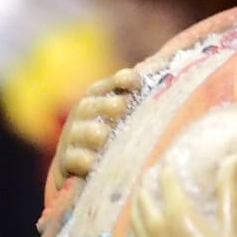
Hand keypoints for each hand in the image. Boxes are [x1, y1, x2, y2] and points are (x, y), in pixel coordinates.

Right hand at [51, 66, 141, 188]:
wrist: (81, 166)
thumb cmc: (114, 136)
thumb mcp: (126, 116)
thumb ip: (141, 98)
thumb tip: (169, 69)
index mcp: (96, 99)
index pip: (107, 85)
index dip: (121, 80)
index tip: (136, 81)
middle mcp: (82, 116)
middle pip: (90, 106)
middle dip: (105, 105)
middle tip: (120, 106)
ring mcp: (72, 138)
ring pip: (78, 131)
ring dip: (90, 132)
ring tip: (102, 134)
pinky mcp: (67, 162)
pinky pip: (72, 158)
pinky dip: (81, 159)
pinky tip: (91, 161)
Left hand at [126, 154, 236, 236]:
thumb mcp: (229, 221)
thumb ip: (228, 187)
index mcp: (177, 214)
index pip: (165, 181)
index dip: (166, 169)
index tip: (167, 162)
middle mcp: (155, 229)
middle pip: (143, 197)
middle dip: (147, 184)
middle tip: (150, 176)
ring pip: (133, 218)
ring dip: (137, 205)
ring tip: (142, 197)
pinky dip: (132, 233)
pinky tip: (136, 229)